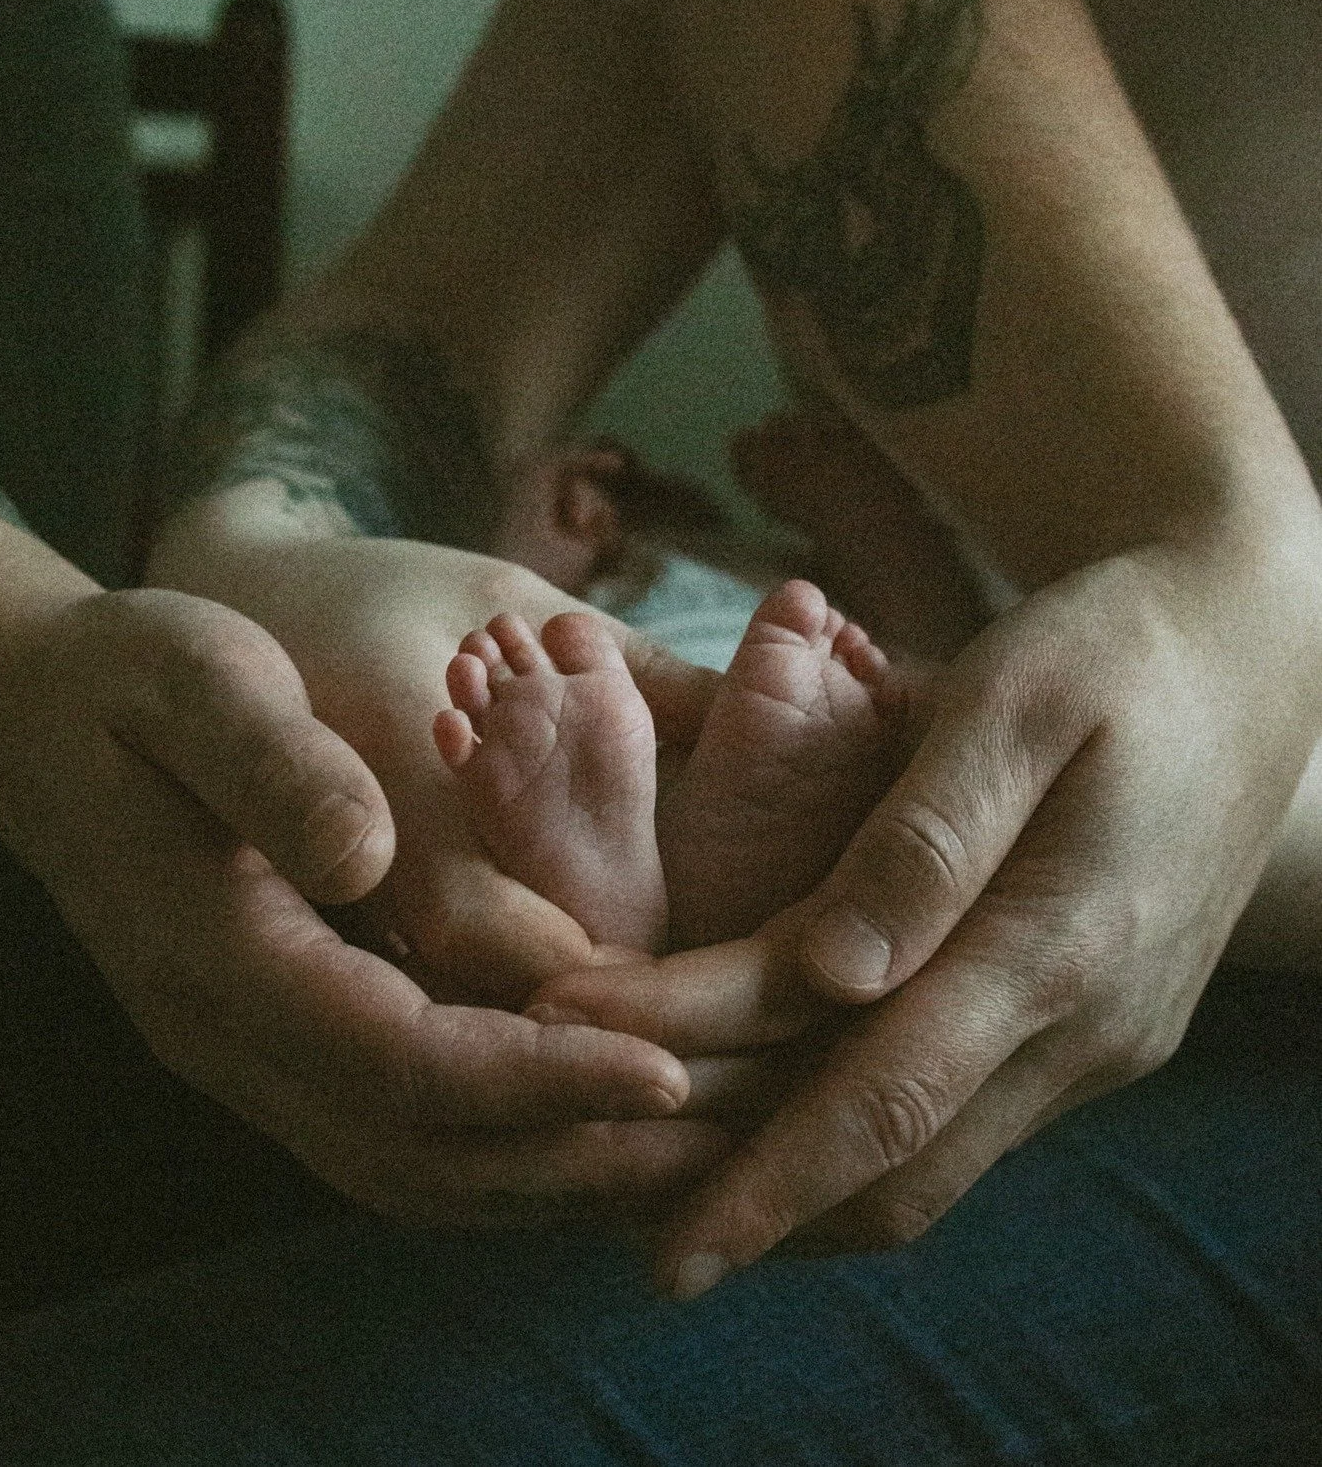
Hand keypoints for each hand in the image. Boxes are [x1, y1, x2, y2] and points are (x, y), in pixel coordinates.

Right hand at [0, 583, 719, 1227]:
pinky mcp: (274, 1041)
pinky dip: (500, 1150)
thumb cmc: (132, 677)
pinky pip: (393, 1138)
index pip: (400, 1063)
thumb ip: (274, 764)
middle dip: (577, 1155)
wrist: (41, 714)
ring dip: (551, 1173)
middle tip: (730, 1129)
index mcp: (216, 951)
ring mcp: (246, 1054)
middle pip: (419, 1154)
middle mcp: (230, 1035)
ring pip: (409, 1170)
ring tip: (689, 1144)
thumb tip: (366, 853)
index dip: (540, 1079)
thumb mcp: (194, 678)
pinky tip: (586, 1118)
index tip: (671, 1070)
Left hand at [534, 541, 1321, 1289]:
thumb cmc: (1115, 650)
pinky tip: (785, 1112)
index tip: (644, 1228)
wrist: (1256, 655)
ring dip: (803, 1187)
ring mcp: (1100, 1038)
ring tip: (674, 1182)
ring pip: (934, 1162)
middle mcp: (1085, 1027)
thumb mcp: (1017, 700)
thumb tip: (829, 978)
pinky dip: (862, 1135)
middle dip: (758, 1212)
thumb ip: (926, 841)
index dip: (762, 1178)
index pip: (884, 1101)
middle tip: (621, 1223)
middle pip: (901, 1171)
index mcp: (1058, 945)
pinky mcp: (1098, 1024)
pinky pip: (965, 1115)